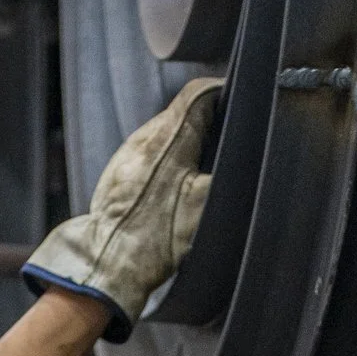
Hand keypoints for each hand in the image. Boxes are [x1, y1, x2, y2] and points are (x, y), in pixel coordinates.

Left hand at [23, 78, 221, 341]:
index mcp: (170, 134)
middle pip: (184, 114)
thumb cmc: (157, 235)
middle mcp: (145, 136)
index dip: (225, 99)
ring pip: (166, 135)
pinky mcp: (118, 173)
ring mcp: (128, 154)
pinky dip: (168, 165)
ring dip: (187, 147)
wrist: (107, 262)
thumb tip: (249, 152)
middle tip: (228, 149)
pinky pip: (150, 156)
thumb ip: (230, 169)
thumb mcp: (206, 203)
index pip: (202, 93)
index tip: (240, 112)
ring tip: (202, 173)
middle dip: (209, 127)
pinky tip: (174, 191)